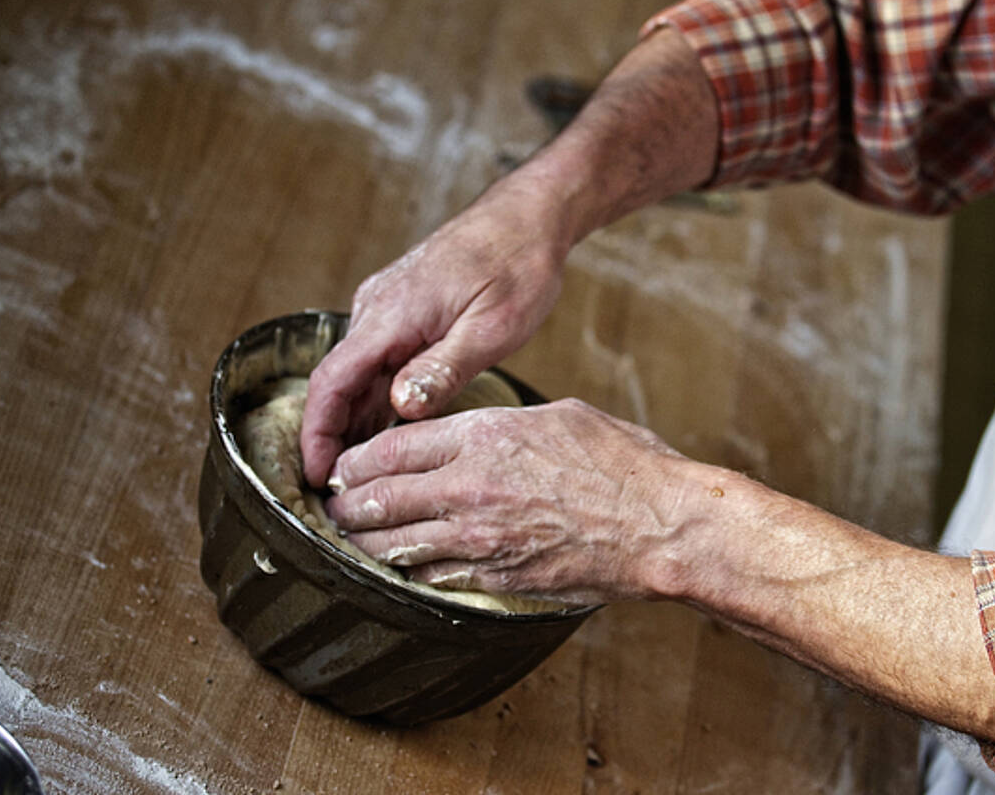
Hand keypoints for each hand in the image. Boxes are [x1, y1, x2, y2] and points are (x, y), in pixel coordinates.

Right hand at [300, 178, 569, 486]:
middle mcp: (377, 308)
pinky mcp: (403, 308)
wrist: (529, 216)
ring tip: (367, 474)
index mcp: (392, 314)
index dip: (317, 434)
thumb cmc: (518, 265)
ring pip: (358, 373)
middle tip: (345, 493)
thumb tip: (399, 408)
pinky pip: (378, 359)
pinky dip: (378, 395)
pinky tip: (394, 430)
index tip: (313, 477)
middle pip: (338, 383)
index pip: (331, 382)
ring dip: (357, 419)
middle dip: (334, 439)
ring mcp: (387, 306)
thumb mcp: (492, 328)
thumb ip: (444, 369)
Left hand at [322, 398, 700, 604]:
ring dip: (363, 542)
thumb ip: (502, 425)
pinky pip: (431, 576)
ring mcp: (479, 539)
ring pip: (393, 545)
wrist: (660, 527)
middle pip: (376, 498)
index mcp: (483, 437)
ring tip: (351, 538)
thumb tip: (472, 432)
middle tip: (334, 505)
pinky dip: (408, 571)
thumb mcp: (558, 417)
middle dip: (345, 504)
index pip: (390, 448)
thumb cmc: (623, 465)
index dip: (356, 460)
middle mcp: (470, 489)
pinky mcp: (495, 577)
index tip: (345, 466)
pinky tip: (402, 566)